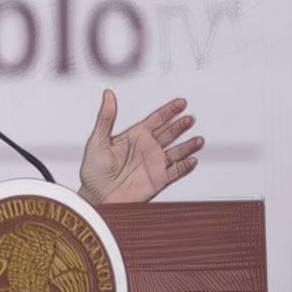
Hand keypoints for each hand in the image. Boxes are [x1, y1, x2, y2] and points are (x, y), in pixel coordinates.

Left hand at [78, 90, 203, 204]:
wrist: (96, 196)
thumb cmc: (93, 171)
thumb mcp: (97, 139)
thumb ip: (106, 117)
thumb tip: (108, 95)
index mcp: (134, 136)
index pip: (156, 120)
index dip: (169, 111)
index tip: (181, 102)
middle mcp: (146, 148)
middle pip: (169, 133)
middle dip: (181, 125)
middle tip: (190, 118)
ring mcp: (154, 164)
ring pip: (177, 151)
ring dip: (188, 145)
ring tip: (198, 139)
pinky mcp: (158, 179)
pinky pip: (176, 171)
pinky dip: (185, 166)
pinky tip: (191, 160)